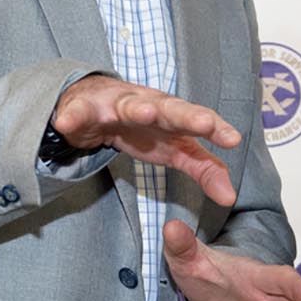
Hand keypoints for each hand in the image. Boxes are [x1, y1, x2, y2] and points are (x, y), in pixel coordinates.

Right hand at [52, 76, 240, 206]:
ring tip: (143, 113)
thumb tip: (230, 196)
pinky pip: (78, 113)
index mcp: (173, 116)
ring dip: (136, 108)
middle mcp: (148, 105)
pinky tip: (67, 122)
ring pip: (128, 105)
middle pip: (170, 109)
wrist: (93, 104)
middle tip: (204, 123)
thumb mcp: (176, 150)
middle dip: (186, 115)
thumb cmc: (142, 127)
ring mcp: (116, 105)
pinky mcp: (85, 110)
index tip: (233, 140)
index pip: (198, 121)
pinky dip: (73, 116)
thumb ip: (204, 169)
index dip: (216, 129)